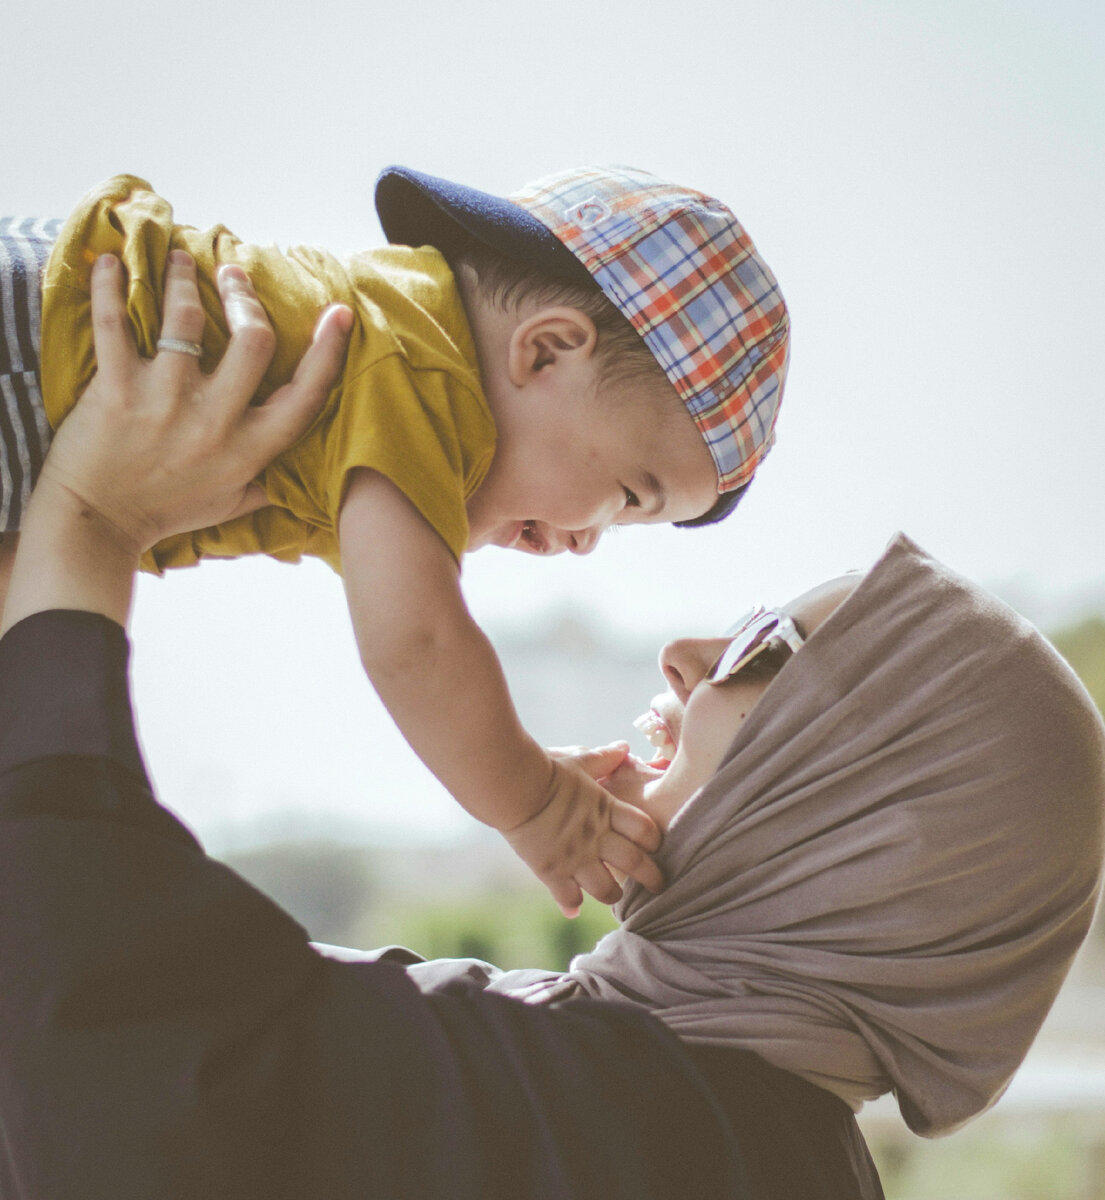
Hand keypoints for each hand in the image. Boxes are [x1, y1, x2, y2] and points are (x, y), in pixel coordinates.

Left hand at [38, 251, 351, 557]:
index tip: (337, 313)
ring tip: (180, 260)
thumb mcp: (232, 504)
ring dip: (183, 278)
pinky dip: (109, 286)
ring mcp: (165, 402)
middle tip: (233, 275)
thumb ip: (271, 481)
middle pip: (253, 340)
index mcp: (249, 449)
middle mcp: (215, 422)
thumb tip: (307, 471)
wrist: (97, 525)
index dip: (328, 350)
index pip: (305, 394)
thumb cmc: (167, 512)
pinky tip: (110, 262)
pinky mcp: (117, 390)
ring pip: (185, 317)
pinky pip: (114, 324)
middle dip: (246, 297)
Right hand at [501, 743, 664, 917]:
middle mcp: (596, 837)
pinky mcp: (551, 871)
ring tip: (615, 895)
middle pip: (635, 864)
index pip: (645, 830)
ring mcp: (575, 857)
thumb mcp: (579, 761)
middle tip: (659, 886)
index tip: (654, 846)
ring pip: (607, 890)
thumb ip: (604, 758)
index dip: (654, 840)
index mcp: (606, 809)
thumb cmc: (547, 769)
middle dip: (652, 878)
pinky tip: (573, 910)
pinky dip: (571, 905)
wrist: (513, 787)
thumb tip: (624, 747)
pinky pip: (568, 897)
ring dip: (614, 894)